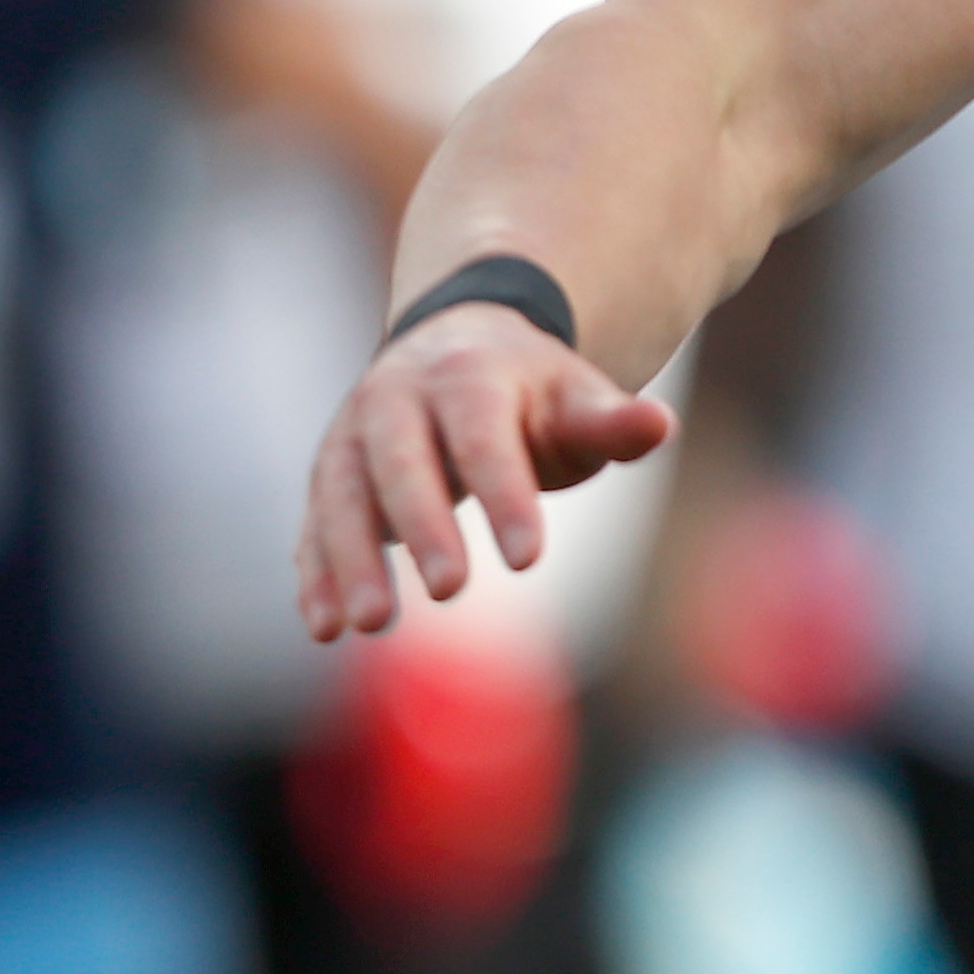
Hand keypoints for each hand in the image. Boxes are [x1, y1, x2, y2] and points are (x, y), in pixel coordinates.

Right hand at [299, 305, 674, 640]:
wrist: (456, 346)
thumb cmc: (530, 394)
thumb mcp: (576, 398)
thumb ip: (611, 422)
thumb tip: (660, 423)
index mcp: (469, 374)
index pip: (484, 435)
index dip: (506, 494)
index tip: (530, 559)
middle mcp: (398, 395)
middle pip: (400, 459)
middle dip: (423, 524)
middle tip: (452, 591)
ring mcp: (354, 432)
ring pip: (342, 491)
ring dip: (350, 557)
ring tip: (370, 624)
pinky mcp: (330, 472)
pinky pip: (313, 519)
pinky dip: (314, 571)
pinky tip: (322, 628)